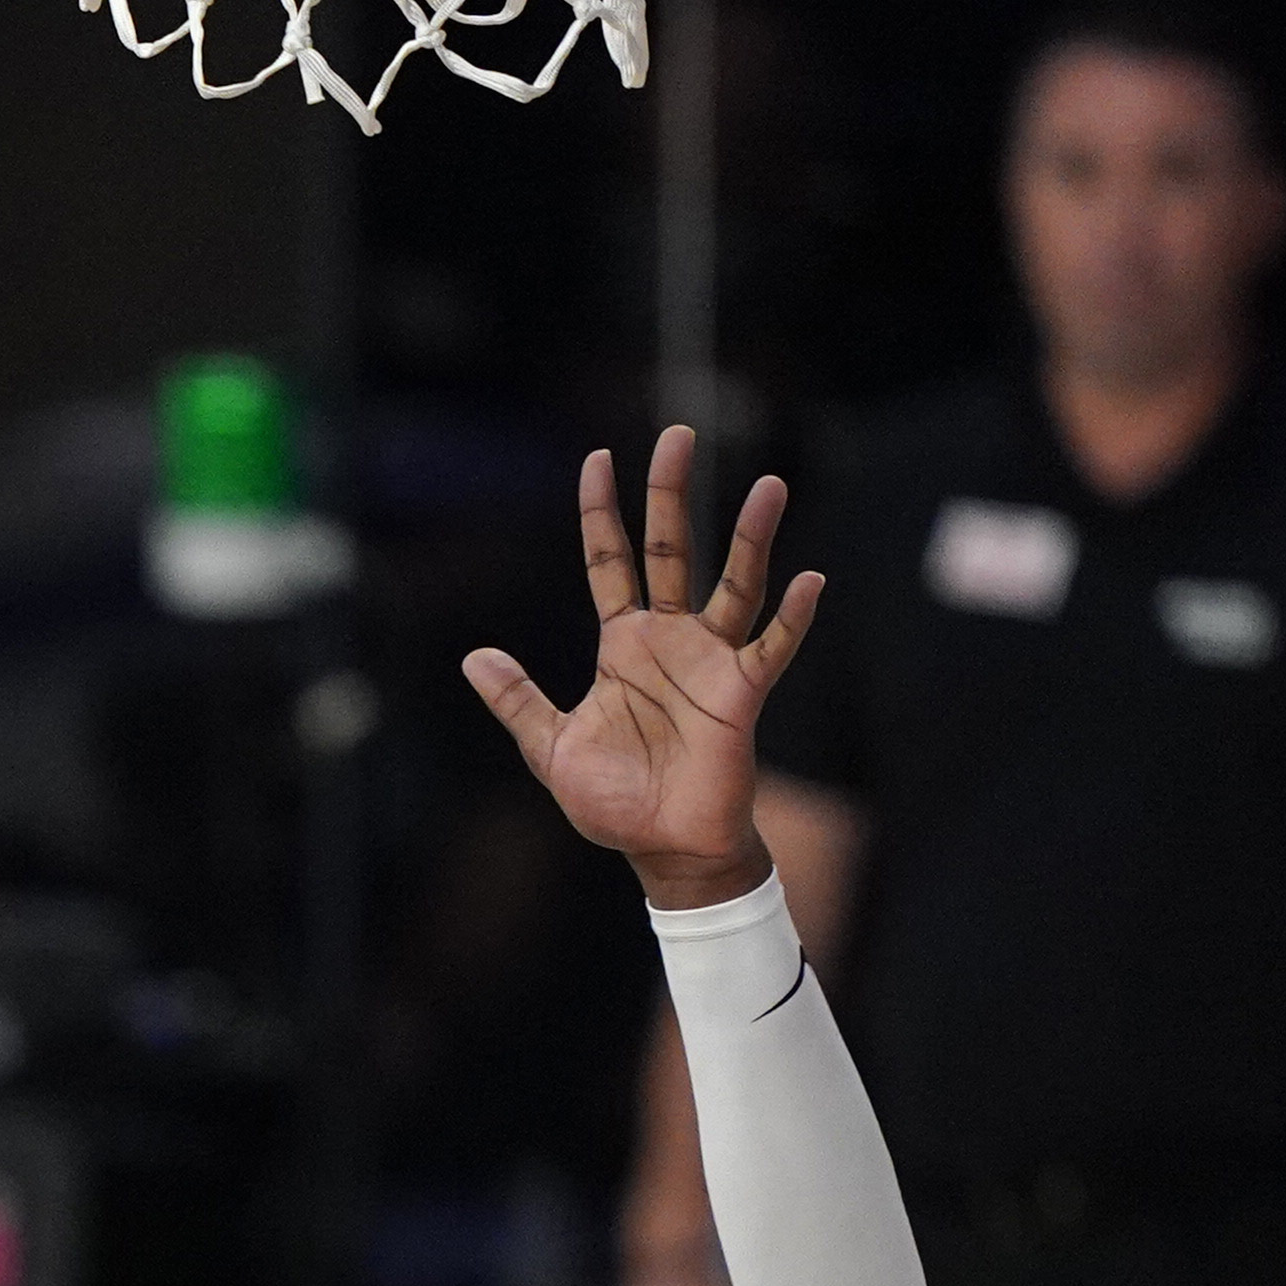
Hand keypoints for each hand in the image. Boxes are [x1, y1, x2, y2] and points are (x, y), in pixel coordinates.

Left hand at [463, 428, 824, 912]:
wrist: (663, 850)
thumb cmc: (613, 800)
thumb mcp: (550, 747)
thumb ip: (517, 700)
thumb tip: (475, 657)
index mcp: (621, 646)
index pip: (609, 561)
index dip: (601, 513)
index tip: (597, 459)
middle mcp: (668, 640)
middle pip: (670, 549)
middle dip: (671, 494)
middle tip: (677, 435)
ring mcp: (710, 661)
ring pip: (735, 583)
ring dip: (752, 537)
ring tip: (771, 485)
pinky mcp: (743, 694)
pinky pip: (772, 646)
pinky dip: (792, 615)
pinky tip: (810, 577)